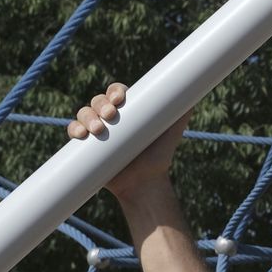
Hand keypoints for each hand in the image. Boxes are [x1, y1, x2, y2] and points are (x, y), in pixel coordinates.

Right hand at [66, 82, 189, 200]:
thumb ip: (182, 111)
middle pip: (98, 100)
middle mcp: (111, 117)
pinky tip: (80, 134)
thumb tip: (197, 89)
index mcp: (129, 109)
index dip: (116, 91)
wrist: (145, 182)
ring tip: (98, 130)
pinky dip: (74, 129)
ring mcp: (97, 130)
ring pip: (84, 113)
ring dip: (86, 116)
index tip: (120, 99)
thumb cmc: (160, 154)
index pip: (118, 92)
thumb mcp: (173, 131)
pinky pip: (74, 131)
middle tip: (110, 116)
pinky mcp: (86, 145)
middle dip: (100, 104)